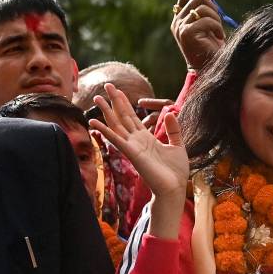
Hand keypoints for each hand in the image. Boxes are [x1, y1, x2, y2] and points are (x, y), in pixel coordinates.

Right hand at [90, 84, 188, 198]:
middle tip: (106, 85)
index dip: (124, 103)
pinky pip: (116, 139)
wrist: (174, 188)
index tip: (117, 90)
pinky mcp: (132, 154)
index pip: (132, 117)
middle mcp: (136, 141)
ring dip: (106, 111)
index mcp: (146, 138)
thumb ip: (174, 130)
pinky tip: (94, 121)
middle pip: (122, 117)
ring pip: (116, 125)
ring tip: (97, 97)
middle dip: (114, 101)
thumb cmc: (175, 172)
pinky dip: (105, 130)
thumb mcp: (178, 145)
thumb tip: (171, 112)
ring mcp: (132, 147)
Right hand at [171, 0, 224, 69]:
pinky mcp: (186, 33)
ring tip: (218, 31)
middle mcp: (177, 22)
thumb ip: (204, 9)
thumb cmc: (211, 48)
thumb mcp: (207, 25)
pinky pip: (206, 20)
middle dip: (213, 7)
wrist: (209, 68)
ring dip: (216, 18)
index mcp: (179, 19)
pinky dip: (216, 27)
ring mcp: (180, 27)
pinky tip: (218, 37)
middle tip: (218, 21)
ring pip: (203, 8)